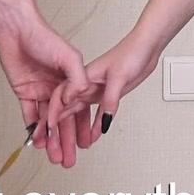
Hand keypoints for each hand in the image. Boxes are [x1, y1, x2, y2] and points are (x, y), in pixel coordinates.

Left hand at [0, 19, 92, 166]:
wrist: (16, 30)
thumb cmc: (44, 38)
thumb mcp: (69, 57)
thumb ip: (79, 79)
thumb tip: (81, 98)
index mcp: (72, 81)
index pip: (80, 110)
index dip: (83, 128)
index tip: (87, 144)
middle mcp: (57, 88)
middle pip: (64, 121)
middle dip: (67, 142)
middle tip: (69, 160)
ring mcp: (41, 92)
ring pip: (47, 122)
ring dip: (51, 140)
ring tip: (54, 156)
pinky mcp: (24, 93)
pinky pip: (30, 116)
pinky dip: (33, 130)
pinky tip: (38, 142)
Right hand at [58, 32, 159, 151]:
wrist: (146, 47)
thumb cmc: (131, 52)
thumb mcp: (119, 77)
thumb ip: (110, 100)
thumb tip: (105, 123)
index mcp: (84, 77)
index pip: (62, 98)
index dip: (52, 115)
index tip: (47, 130)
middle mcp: (86, 85)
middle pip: (67, 110)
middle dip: (59, 129)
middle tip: (55, 147)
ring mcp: (96, 90)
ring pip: (80, 114)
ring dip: (75, 130)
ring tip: (72, 147)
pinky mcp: (107, 94)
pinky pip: (98, 113)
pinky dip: (95, 125)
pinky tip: (94, 135)